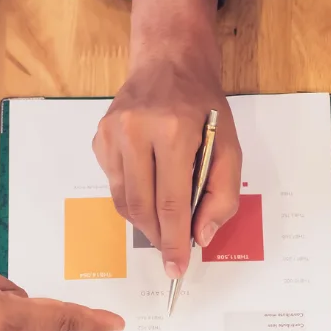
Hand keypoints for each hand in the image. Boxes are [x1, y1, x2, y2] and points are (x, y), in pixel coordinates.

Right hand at [93, 0, 241, 278]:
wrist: (169, 61)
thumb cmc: (204, 106)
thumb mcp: (230, 147)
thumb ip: (222, 195)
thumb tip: (201, 236)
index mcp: (172, 132)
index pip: (171, 203)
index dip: (174, 242)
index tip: (177, 268)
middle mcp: (135, 131)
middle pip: (142, 207)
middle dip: (158, 236)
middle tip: (172, 250)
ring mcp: (111, 134)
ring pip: (123, 201)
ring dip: (145, 220)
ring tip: (164, 221)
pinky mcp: (99, 138)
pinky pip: (115, 184)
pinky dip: (133, 196)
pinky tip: (149, 183)